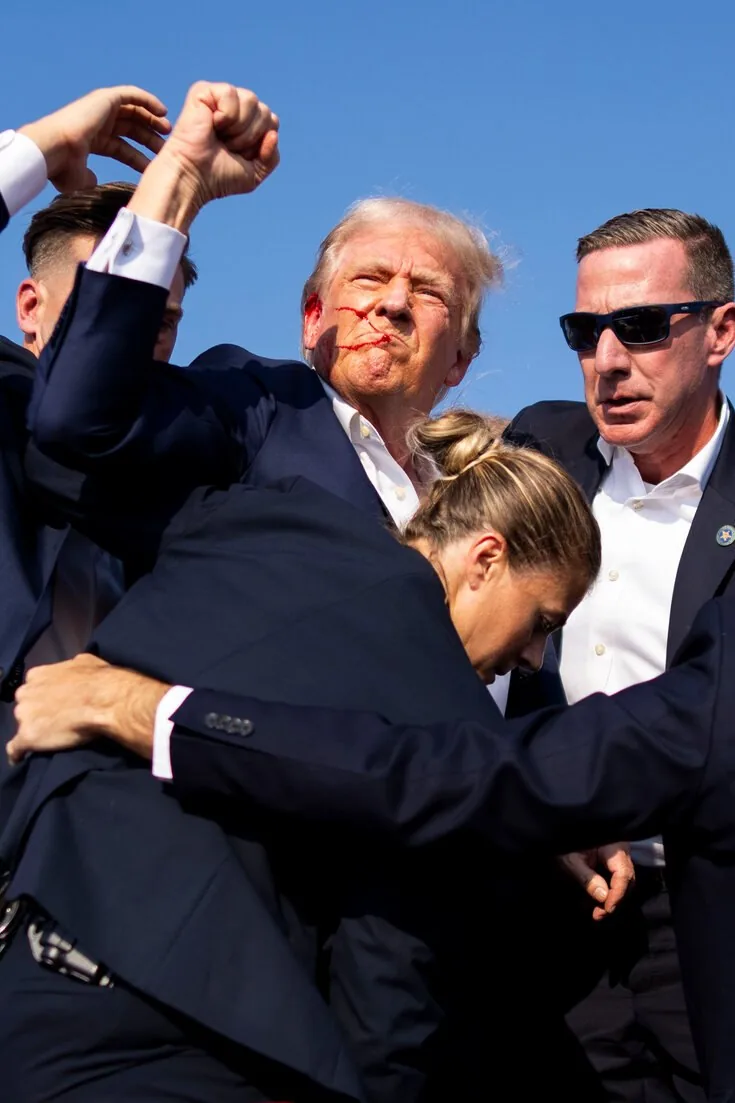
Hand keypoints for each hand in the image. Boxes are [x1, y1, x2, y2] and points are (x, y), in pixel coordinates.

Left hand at [7, 654, 169, 763]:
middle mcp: (25, 693)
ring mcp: (23, 716)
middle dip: (37, 711)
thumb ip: (70, 667)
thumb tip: (73, 670)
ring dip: (33, 730)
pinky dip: (18, 754)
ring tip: (49, 738)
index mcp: (37, 675)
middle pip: (25, 705)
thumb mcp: (85, 662)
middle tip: (56, 719)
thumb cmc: (98, 680)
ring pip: (22, 725)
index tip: (55, 702)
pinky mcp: (28, 737)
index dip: (44, 696)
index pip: (33, 686)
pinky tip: (22, 758)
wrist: (104, 702)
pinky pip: (15, 749)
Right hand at [18, 86, 169, 191]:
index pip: (122, 148)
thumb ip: (89, 179)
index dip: (139, 157)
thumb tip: (93, 182)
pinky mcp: (105, 98)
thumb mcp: (80, 179)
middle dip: (150, 138)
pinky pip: (132, 95)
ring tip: (168, 130)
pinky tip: (163, 112)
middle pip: (131, 129)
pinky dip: (148, 100)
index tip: (156, 166)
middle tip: (168, 148)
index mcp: (92, 141)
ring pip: (134, 112)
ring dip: (152, 120)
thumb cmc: (64, 168)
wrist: (55, 150)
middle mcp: (97, 123)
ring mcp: (100, 109)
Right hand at [127, 81, 278, 230]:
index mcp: (247, 123)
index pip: (272, 121)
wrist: (193, 177)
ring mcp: (219, 98)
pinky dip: (225, 115)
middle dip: (250, 136)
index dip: (260, 142)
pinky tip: (212, 123)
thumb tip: (273, 133)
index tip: (240, 155)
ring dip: (239, 127)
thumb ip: (272, 157)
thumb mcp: (255, 174)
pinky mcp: (203, 91)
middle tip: (228, 146)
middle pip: (265, 111)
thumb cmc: (219, 178)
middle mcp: (235, 107)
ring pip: (251, 100)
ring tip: (220, 136)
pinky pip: (230, 93)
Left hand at [559, 843, 634, 920]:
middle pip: (627, 880)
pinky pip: (614, 880)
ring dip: (610, 899)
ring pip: (623, 883)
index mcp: (614, 847)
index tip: (607, 910)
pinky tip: (594, 903)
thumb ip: (587, 878)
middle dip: (614, 900)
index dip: (617, 894)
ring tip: (595, 912)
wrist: (558, 833)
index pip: (623, 874)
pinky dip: (606, 893)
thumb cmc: (565, 844)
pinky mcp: (612, 863)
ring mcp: (618, 857)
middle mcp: (621, 852)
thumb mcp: (572, 861)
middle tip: (598, 915)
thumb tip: (603, 897)